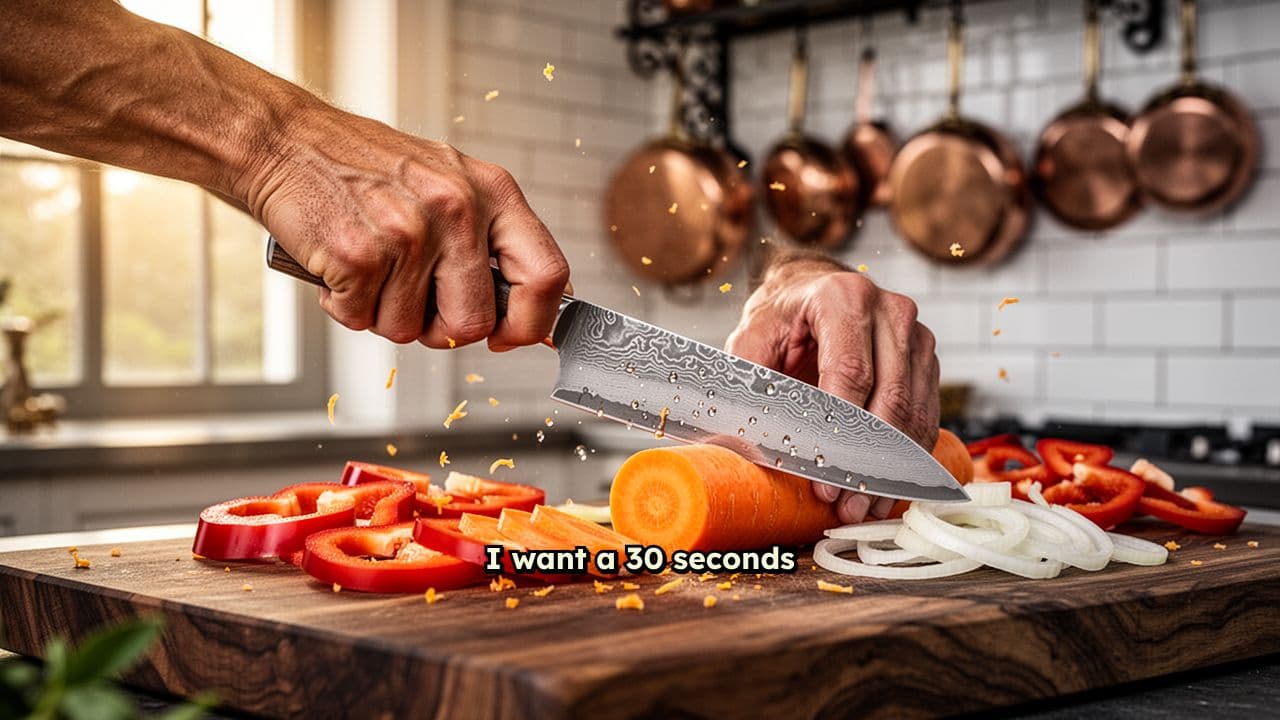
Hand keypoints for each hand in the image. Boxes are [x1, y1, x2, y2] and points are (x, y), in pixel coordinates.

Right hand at [240, 103, 568, 349]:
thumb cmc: (368, 169)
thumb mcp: (451, 183)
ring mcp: (408, 232)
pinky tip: (339, 266)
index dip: (532, 323)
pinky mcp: (358, 255)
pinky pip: (362, 320)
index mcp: (492, 191)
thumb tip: (529, 308)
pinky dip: (344, 306)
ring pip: (410, 330)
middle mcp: (457, 208)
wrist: (287, 142)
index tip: (509, 337)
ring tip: (370, 266)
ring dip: (383, 314)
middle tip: (411, 297)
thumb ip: (492, 240)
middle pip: (474, 323)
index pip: (546, 275)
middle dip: (439, 329)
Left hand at [725, 256, 939, 523]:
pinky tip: (884, 488)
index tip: (824, 475)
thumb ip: (747, 386)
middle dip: (867, 459)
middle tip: (846, 504)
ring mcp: (915, 335)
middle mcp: (889, 311)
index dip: (839, 430)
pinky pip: (925, 415)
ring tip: (864, 506)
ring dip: (891, 468)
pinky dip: (906, 458)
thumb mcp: (751, 341)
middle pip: (890, 396)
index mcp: (843, 298)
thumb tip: (733, 445)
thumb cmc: (780, 321)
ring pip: (914, 411)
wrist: (810, 293)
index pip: (851, 372)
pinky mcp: (926, 360)